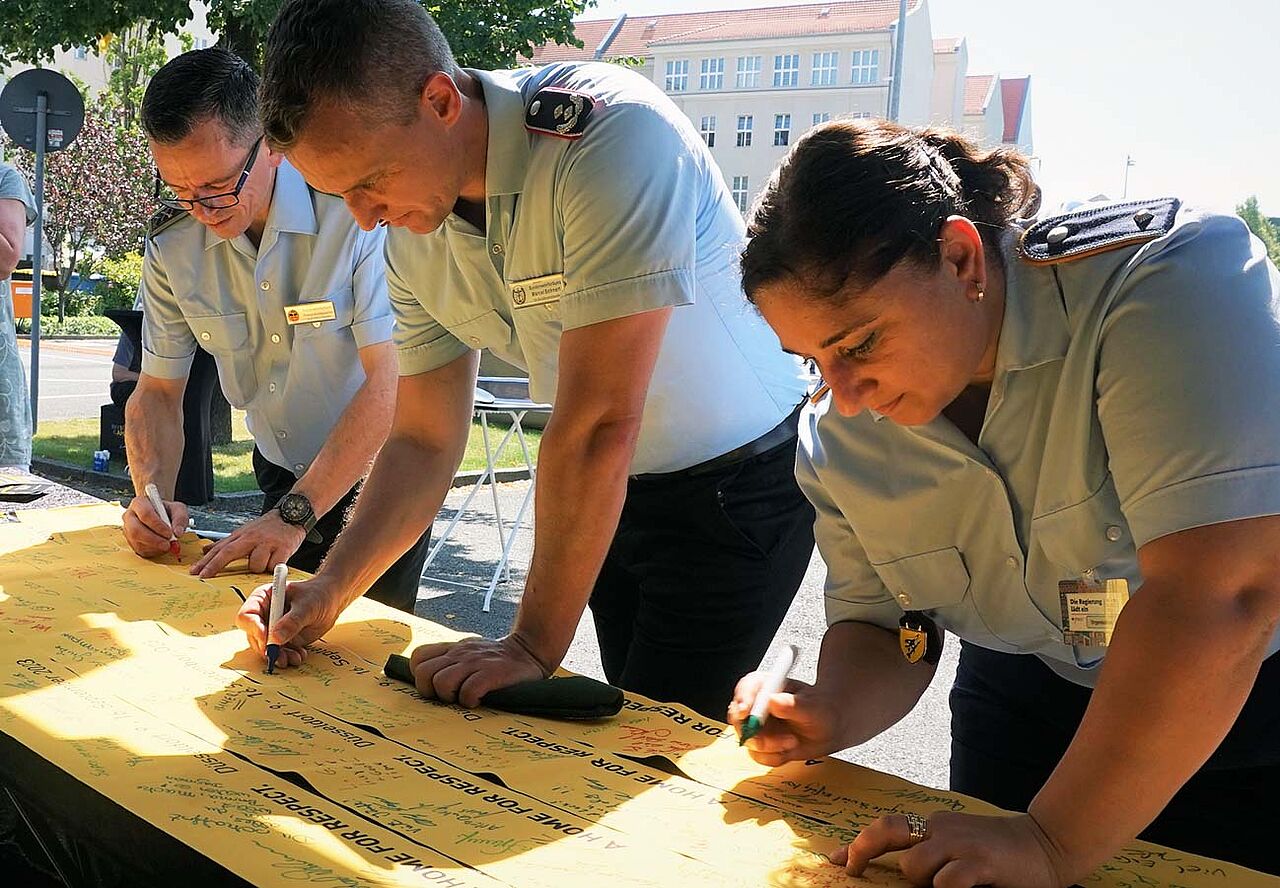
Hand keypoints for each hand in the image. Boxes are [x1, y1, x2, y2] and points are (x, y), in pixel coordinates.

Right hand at [123, 494, 188, 557]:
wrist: (163, 518)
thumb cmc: (168, 512)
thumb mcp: (178, 510)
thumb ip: (180, 519)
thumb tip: (177, 532)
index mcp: (140, 503)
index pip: (145, 513)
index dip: (157, 525)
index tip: (169, 532)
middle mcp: (130, 515)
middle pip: (136, 529)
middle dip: (154, 539)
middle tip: (167, 544)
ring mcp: (127, 529)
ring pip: (136, 541)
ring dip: (154, 546)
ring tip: (167, 545)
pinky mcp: (130, 541)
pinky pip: (138, 549)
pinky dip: (152, 551)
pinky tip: (161, 547)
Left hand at [190, 510, 305, 577]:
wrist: (292, 514)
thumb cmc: (268, 527)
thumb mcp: (244, 532)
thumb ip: (225, 543)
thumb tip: (204, 550)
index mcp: (241, 536)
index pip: (220, 549)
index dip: (206, 561)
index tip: (195, 571)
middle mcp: (252, 538)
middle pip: (229, 553)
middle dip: (215, 565)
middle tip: (204, 576)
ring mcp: (267, 543)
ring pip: (255, 565)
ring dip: (258, 567)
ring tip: (265, 560)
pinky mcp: (283, 548)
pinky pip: (273, 566)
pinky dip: (274, 567)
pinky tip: (276, 560)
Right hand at [235, 573, 351, 669]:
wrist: (331, 600)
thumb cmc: (318, 594)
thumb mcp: (307, 605)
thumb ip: (292, 621)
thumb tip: (275, 639)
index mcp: (263, 598)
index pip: (247, 616)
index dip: (254, 629)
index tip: (266, 639)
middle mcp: (263, 615)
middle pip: (253, 636)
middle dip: (266, 648)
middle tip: (279, 656)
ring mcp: (272, 629)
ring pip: (265, 648)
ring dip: (278, 656)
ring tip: (293, 658)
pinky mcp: (282, 640)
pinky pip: (279, 652)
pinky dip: (288, 657)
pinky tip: (299, 655)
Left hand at [409, 635, 551, 707]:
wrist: (531, 650)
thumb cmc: (498, 659)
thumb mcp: (471, 651)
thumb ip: (451, 660)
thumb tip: (429, 681)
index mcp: (453, 648)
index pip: (419, 657)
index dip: (421, 676)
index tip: (434, 687)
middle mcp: (460, 653)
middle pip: (424, 673)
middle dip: (430, 691)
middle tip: (446, 697)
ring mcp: (475, 662)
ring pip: (442, 682)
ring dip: (450, 697)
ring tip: (463, 699)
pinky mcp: (492, 673)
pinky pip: (468, 691)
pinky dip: (470, 701)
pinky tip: (479, 700)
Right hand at [727, 672, 844, 764]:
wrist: (829, 729)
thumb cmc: (822, 711)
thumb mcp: (812, 707)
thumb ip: (792, 704)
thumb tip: (772, 700)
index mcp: (767, 686)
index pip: (746, 688)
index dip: (742, 698)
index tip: (746, 711)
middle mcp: (757, 705)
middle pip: (738, 717)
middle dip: (752, 732)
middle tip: (767, 741)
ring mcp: (757, 726)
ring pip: (748, 740)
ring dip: (769, 747)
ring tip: (792, 742)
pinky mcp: (761, 744)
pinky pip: (758, 756)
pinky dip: (774, 757)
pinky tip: (789, 750)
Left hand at [833, 812, 1070, 887]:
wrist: (1046, 844)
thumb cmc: (997, 853)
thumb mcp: (958, 845)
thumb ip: (929, 851)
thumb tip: (897, 868)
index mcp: (934, 825)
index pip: (886, 828)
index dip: (857, 844)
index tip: (835, 861)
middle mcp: (941, 829)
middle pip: (887, 831)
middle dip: (862, 849)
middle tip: (853, 869)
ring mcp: (960, 844)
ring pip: (914, 866)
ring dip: (920, 881)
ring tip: (947, 885)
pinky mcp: (980, 863)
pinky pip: (947, 880)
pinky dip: (946, 886)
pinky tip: (959, 886)